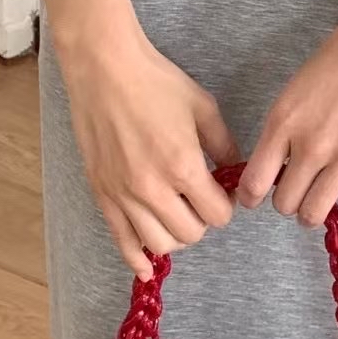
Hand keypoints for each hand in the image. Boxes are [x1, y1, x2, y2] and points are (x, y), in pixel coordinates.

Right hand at [56, 17, 240, 279]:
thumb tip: (235, 170)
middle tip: (201, 199)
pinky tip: (147, 267)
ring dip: (175, 236)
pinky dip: (137, 259)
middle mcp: (152, 188)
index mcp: (183, 165)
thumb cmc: (156, 83)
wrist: (105, 71)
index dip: (226, 205)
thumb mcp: (204, 108)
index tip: (222, 190)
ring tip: (178, 214)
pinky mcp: (102, 195)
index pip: (218, 215)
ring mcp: (123, 195)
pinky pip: (122, 242)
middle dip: (203, 220)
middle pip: (190, 234)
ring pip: (158, 245)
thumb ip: (224, 145)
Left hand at [238, 2, 337, 236]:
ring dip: (315, 212)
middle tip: (299, 189)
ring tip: (322, 201)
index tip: (258, 196)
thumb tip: (275, 163)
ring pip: (316, 213)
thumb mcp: (296, 88)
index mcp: (283, 122)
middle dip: (288, 201)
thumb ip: (283, 127)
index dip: (252, 197)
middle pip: (284, 204)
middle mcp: (311, 145)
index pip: (253, 183)